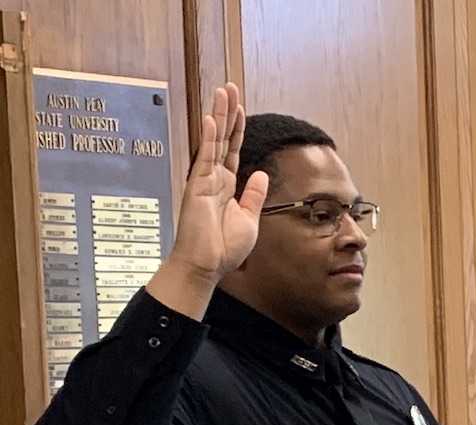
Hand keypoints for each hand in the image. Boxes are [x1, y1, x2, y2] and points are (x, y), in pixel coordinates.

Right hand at [147, 83, 267, 318]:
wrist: (206, 266)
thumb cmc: (224, 249)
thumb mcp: (249, 219)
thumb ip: (253, 196)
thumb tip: (260, 175)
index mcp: (227, 187)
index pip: (233, 150)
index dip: (237, 129)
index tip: (240, 108)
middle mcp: (214, 179)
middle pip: (222, 138)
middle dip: (227, 112)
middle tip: (229, 88)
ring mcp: (204, 180)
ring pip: (213, 141)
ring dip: (218, 116)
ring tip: (222, 92)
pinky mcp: (197, 186)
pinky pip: (205, 157)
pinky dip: (210, 138)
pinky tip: (212, 119)